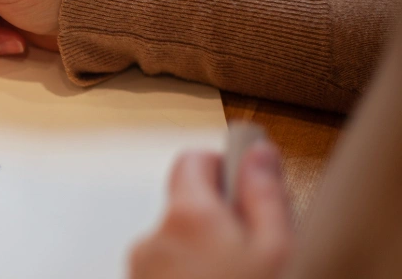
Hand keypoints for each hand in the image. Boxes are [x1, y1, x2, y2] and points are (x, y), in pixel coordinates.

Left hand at [129, 143, 292, 278]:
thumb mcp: (276, 251)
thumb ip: (267, 196)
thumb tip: (259, 153)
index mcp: (186, 217)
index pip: (193, 158)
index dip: (227, 169)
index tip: (250, 190)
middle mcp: (154, 236)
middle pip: (190, 202)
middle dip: (223, 218)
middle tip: (255, 248)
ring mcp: (142, 265)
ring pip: (182, 237)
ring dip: (208, 247)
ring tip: (236, 273)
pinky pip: (170, 262)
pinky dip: (192, 268)